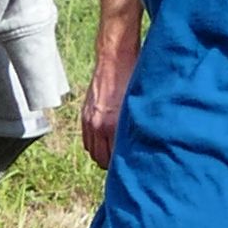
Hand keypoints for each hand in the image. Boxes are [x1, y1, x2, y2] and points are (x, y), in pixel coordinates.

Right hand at [80, 30, 135, 168]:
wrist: (115, 59)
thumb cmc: (133, 80)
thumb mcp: (140, 107)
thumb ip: (137, 129)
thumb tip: (143, 149)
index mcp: (114, 126)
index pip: (115, 160)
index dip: (123, 167)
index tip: (133, 168)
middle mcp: (99, 126)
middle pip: (102, 161)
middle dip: (112, 165)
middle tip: (125, 164)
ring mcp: (89, 121)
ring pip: (93, 153)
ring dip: (102, 155)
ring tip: (114, 153)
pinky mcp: (84, 116)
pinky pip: (86, 142)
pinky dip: (94, 145)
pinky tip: (105, 142)